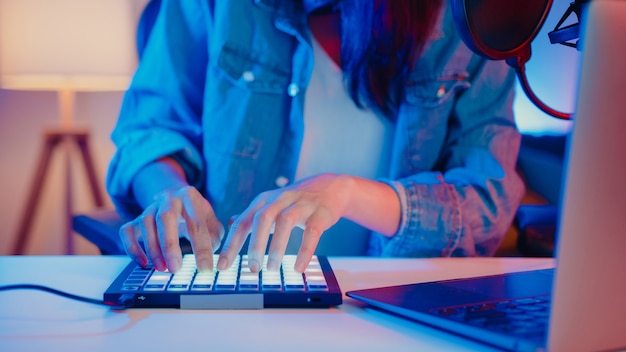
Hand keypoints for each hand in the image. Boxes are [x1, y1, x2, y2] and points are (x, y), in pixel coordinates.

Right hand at [119, 185, 223, 272]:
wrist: (175, 198)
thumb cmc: (196, 214)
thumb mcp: (211, 219)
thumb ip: (215, 234)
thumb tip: (212, 251)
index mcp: (190, 196)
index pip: (197, 223)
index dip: (202, 248)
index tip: (205, 269)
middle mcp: (168, 199)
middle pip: (165, 218)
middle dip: (170, 245)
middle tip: (176, 269)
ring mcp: (149, 208)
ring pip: (146, 224)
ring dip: (153, 249)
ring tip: (162, 269)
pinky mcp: (136, 219)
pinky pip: (126, 232)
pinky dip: (132, 248)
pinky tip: (142, 263)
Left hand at [217, 173, 353, 272]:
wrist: (332, 187)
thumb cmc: (298, 200)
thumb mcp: (272, 204)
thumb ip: (253, 215)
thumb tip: (232, 224)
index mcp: (265, 201)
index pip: (243, 222)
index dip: (231, 244)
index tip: (222, 265)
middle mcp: (281, 199)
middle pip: (263, 218)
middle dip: (255, 244)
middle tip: (251, 268)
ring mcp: (302, 204)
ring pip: (285, 222)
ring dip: (277, 247)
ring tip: (271, 268)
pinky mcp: (321, 213)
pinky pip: (311, 232)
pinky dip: (305, 251)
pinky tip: (298, 267)